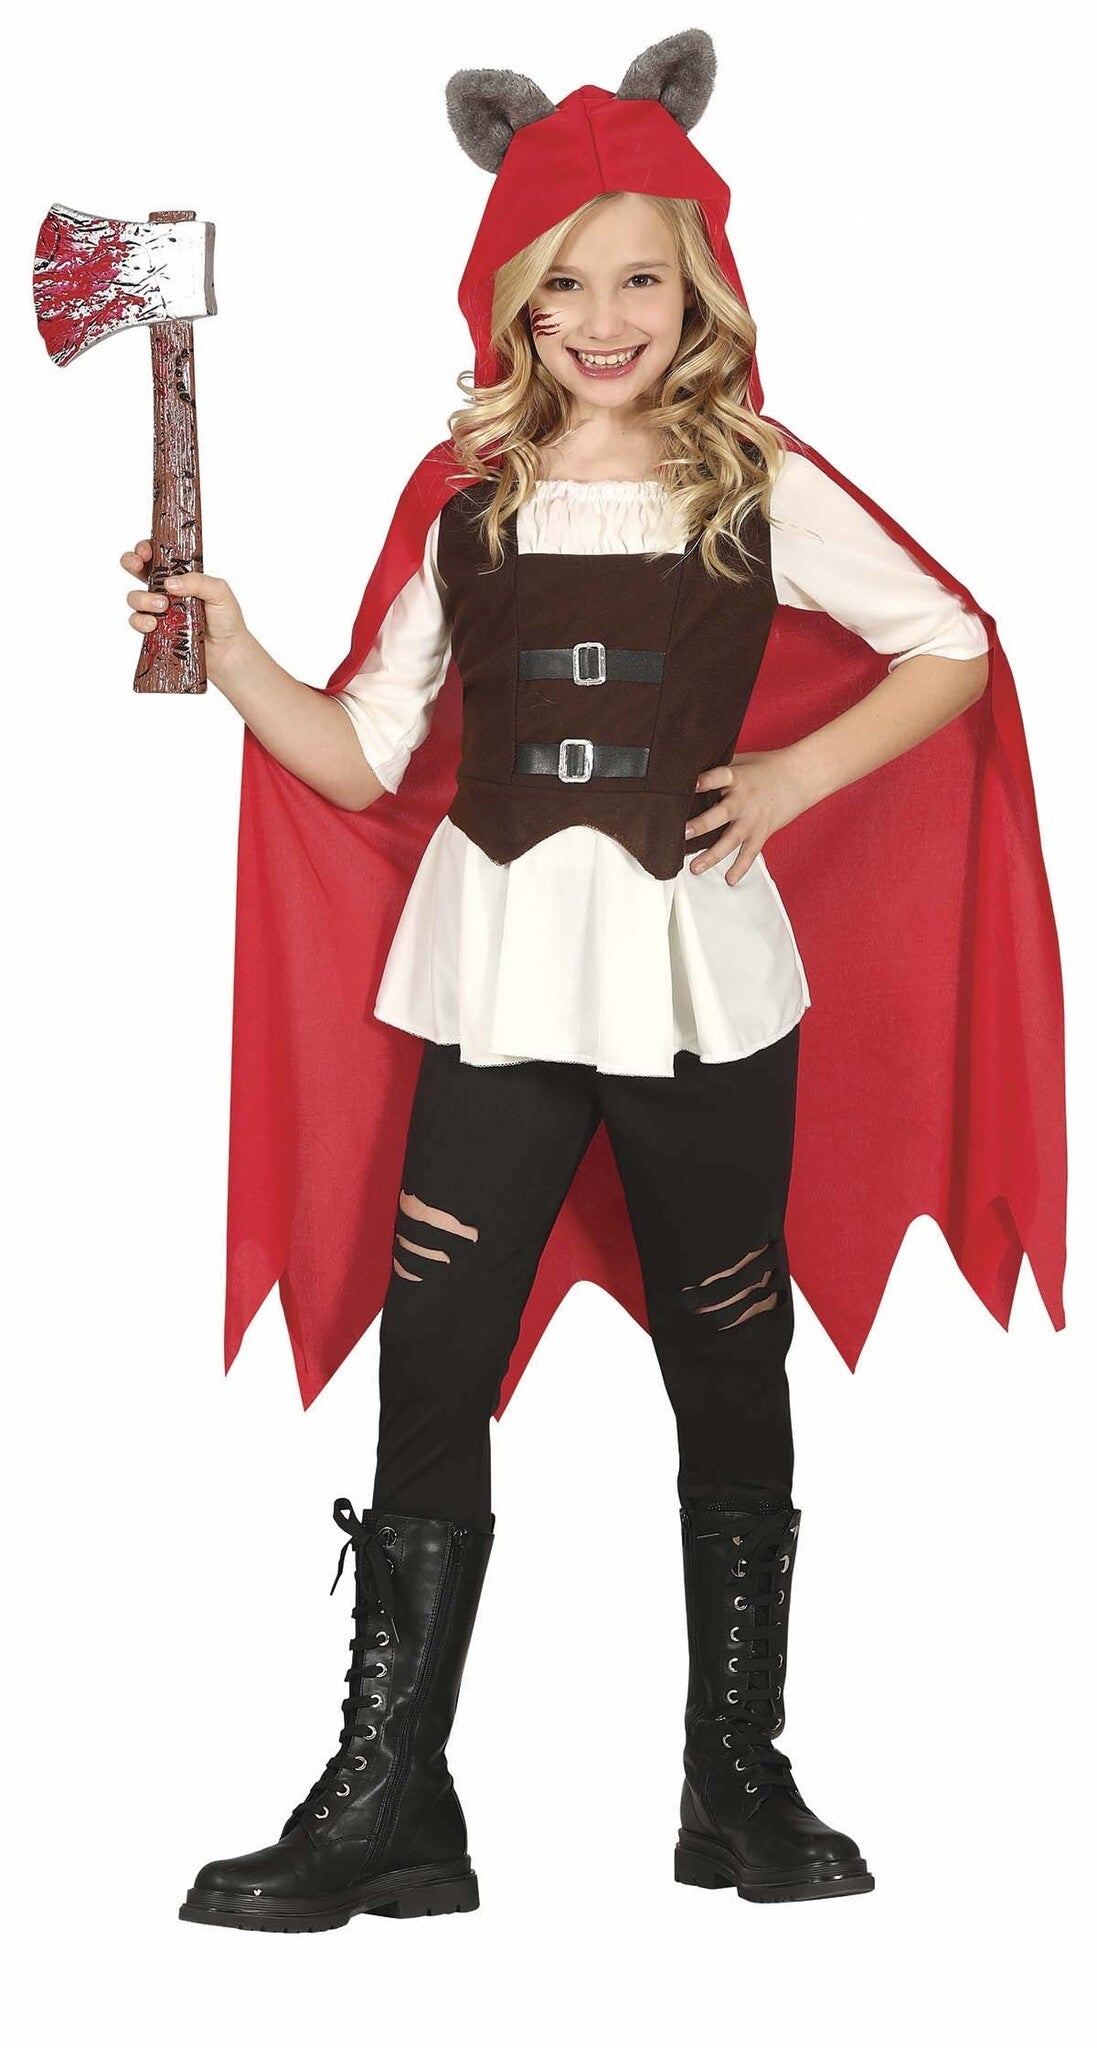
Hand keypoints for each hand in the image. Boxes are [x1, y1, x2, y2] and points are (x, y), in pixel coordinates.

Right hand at [120, 539, 248, 656]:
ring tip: (163, 606)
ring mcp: (159, 609)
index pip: (158, 553)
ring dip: (142, 598)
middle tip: (137, 565)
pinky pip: (136, 621)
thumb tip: (169, 583)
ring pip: (135, 596)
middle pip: (137, 568)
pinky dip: (140, 621)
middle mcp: (166, 589)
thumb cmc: (227, 618)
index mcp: (181, 574)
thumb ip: (198, 582)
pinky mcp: (155, 630)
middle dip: (131, 561)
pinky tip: (154, 624)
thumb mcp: (219, 592)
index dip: (146, 547)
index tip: (145, 551)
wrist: (227, 651)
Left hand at [684, 748, 812, 884]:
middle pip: (722, 814)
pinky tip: (729, 879)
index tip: (691, 784)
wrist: (801, 776)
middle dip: (702, 824)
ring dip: (713, 855)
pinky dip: (740, 868)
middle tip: (684, 833)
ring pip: (732, 840)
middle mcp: (745, 800)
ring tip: (695, 867)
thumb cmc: (768, 767)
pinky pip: (750, 853)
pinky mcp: (762, 832)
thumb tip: (687, 773)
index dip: (706, 780)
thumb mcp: (742, 761)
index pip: (720, 777)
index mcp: (737, 777)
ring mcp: (753, 819)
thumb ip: (719, 769)